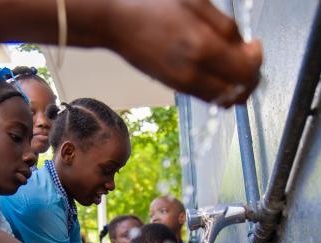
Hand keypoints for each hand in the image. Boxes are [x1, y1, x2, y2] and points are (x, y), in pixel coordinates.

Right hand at [107, 0, 261, 105]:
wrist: (119, 24)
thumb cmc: (154, 5)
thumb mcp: (196, 2)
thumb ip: (224, 26)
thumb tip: (243, 47)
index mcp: (203, 47)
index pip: (246, 71)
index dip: (257, 59)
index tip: (254, 44)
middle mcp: (195, 72)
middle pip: (238, 91)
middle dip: (251, 77)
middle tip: (248, 59)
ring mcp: (183, 84)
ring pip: (223, 99)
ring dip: (236, 86)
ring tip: (233, 66)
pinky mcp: (175, 87)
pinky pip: (207, 97)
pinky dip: (219, 90)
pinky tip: (216, 72)